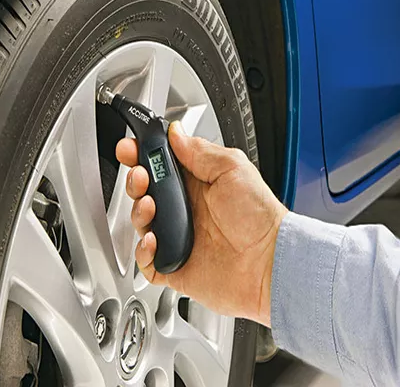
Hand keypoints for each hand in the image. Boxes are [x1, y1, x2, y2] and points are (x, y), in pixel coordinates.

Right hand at [116, 122, 287, 325]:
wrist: (269, 262)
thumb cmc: (260, 217)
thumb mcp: (233, 169)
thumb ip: (200, 150)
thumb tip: (176, 133)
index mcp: (197, 184)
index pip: (160, 165)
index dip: (141, 155)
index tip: (131, 148)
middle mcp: (185, 209)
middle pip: (144, 192)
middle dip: (135, 180)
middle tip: (141, 176)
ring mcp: (178, 237)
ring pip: (141, 223)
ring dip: (138, 212)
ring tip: (150, 206)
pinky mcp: (175, 265)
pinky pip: (146, 260)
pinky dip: (143, 251)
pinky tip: (154, 240)